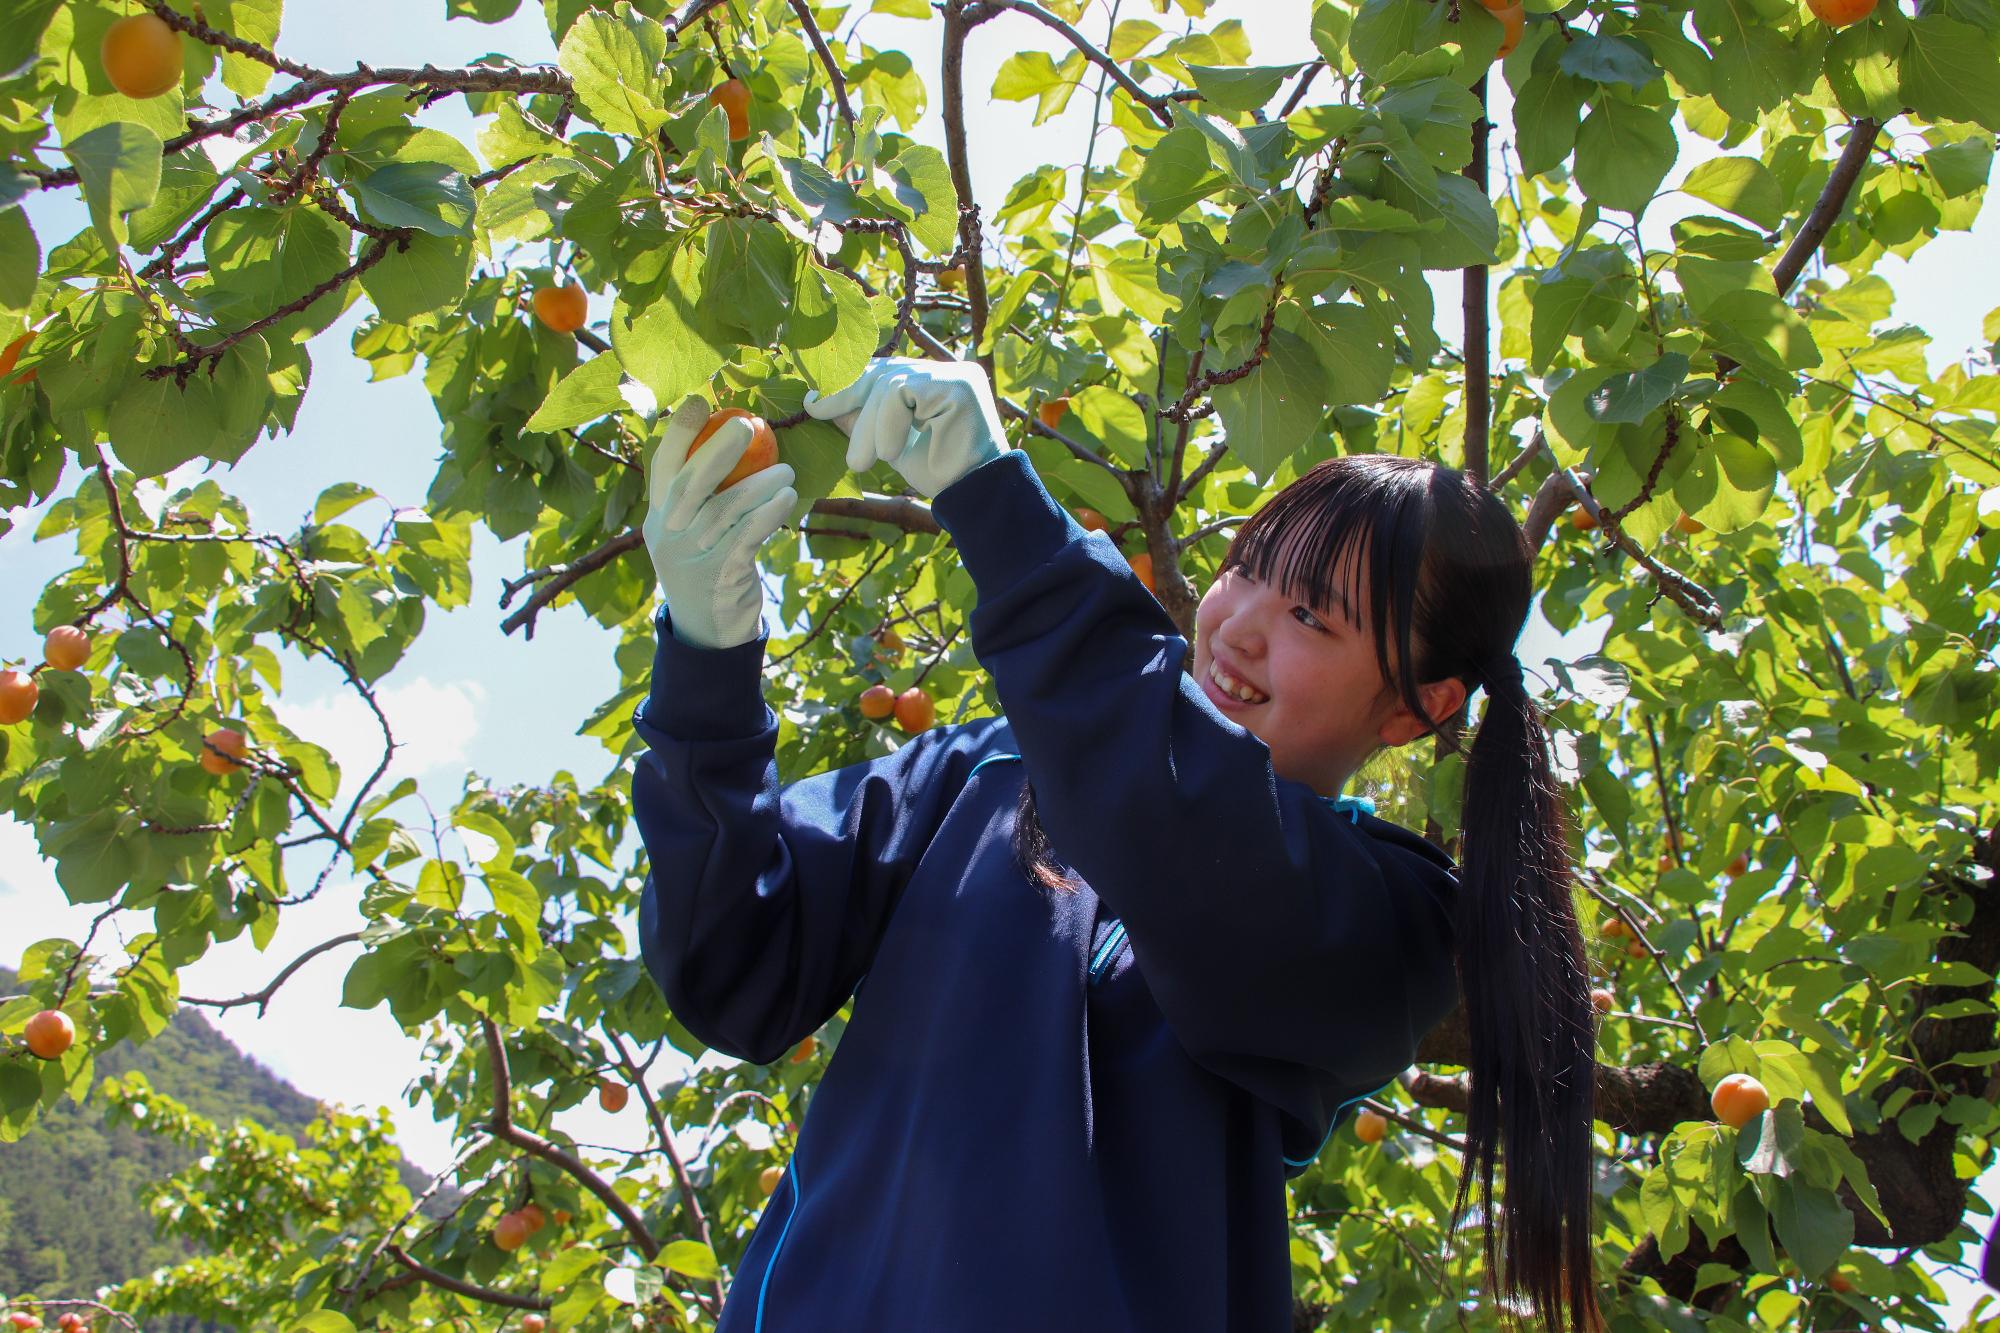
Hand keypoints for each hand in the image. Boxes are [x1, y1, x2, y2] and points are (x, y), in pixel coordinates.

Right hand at [642, 397, 797, 649]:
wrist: (709, 630)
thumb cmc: (707, 567)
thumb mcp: (690, 534)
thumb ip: (700, 498)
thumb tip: (734, 444)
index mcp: (658, 517)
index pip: (662, 468)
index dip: (678, 433)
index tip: (699, 402)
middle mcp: (669, 535)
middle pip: (690, 484)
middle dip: (717, 450)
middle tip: (747, 425)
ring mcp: (693, 556)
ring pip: (727, 509)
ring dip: (760, 485)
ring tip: (786, 471)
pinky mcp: (722, 575)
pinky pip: (749, 536)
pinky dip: (770, 514)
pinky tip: (787, 499)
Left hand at [801, 356, 1008, 498]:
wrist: (974, 495)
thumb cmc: (936, 471)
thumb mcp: (887, 441)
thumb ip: (862, 418)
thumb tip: (818, 398)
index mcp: (928, 379)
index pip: (880, 370)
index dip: (845, 385)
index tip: (813, 403)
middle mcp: (942, 369)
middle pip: (881, 370)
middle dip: (847, 400)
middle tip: (823, 424)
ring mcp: (953, 372)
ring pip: (889, 382)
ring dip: (867, 425)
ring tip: (861, 462)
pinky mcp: (957, 383)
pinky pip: (902, 392)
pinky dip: (887, 424)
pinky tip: (890, 452)